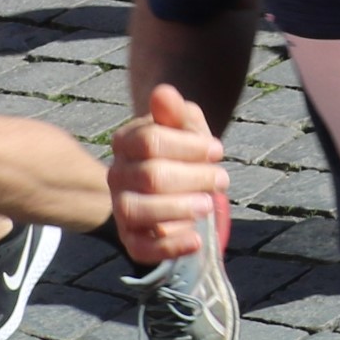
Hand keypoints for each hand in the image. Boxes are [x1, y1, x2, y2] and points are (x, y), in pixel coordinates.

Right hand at [109, 84, 227, 266]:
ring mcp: (120, 206)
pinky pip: (139, 247)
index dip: (188, 146)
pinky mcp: (130, 236)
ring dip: (177, 209)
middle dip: (192, 178)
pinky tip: (196, 240)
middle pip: (150, 176)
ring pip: (136, 211)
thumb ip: (175, 110)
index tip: (217, 150)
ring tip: (208, 205)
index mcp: (127, 141)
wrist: (179, 174)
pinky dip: (168, 247)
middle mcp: (117, 175)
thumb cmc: (183, 145)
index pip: (150, 141)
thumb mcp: (186, 123)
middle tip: (222, 179)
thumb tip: (163, 93)